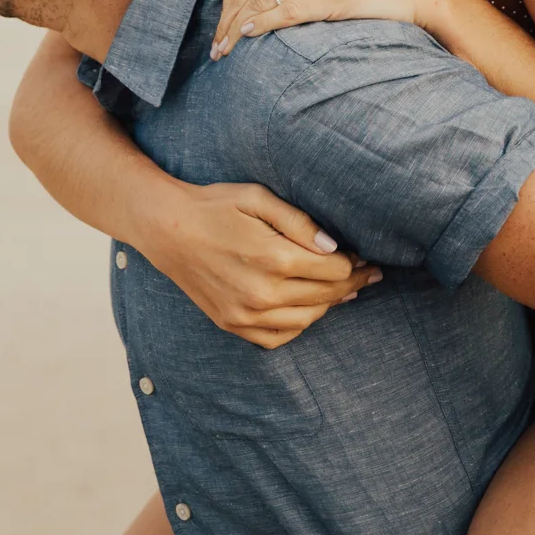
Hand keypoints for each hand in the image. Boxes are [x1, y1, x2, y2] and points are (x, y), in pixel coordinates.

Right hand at [140, 179, 380, 350]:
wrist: (166, 229)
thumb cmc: (214, 206)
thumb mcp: (257, 197)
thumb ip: (299, 222)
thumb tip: (334, 247)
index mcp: (273, 258)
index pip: (333, 271)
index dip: (353, 263)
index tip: (362, 256)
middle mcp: (262, 294)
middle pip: (325, 296)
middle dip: (351, 284)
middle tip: (367, 273)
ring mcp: (245, 315)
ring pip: (307, 320)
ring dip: (329, 305)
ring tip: (343, 290)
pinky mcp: (233, 324)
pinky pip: (278, 337)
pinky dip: (299, 325)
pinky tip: (307, 308)